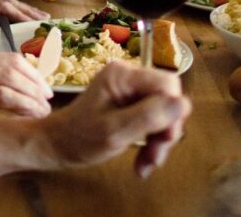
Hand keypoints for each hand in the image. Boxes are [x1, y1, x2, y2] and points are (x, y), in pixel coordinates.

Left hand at [0, 0, 48, 45]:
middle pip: (10, 1)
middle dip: (29, 10)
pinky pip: (5, 6)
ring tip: (42, 18)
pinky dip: (17, 10)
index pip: (4, 6)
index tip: (35, 23)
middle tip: (46, 19)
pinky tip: (26, 17)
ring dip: (26, 9)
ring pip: (9, 2)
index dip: (21, 14)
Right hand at [0, 53, 52, 116]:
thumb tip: (24, 87)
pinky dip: (16, 112)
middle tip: (48, 104)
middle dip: (36, 88)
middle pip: (12, 70)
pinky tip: (25, 121)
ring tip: (41, 114)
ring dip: (30, 102)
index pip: (10, 58)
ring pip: (7, 87)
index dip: (34, 73)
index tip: (46, 89)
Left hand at [40, 62, 189, 177]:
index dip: (172, 112)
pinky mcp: (128, 103)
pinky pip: (151, 119)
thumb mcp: (115, 132)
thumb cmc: (79, 139)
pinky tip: (142, 161)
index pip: (168, 84)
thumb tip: (184, 103)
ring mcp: (128, 89)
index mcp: (123, 75)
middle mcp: (128, 76)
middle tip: (153, 157)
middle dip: (164, 131)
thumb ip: (149, 116)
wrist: (56, 145)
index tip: (163, 138)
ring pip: (162, 112)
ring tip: (145, 165)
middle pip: (167, 100)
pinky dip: (150, 141)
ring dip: (158, 141)